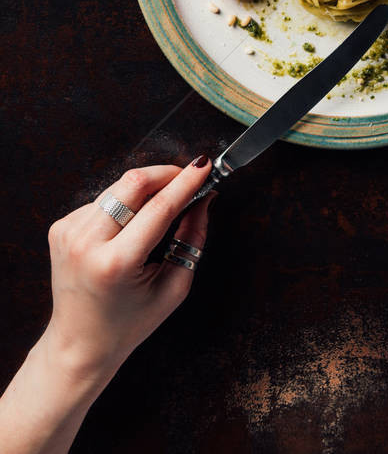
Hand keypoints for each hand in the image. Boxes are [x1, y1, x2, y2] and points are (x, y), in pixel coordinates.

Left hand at [43, 157, 214, 386]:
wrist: (79, 344)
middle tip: (188, 177)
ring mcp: (69, 232)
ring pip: (118, 187)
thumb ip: (192, 238)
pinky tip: (129, 225)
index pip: (159, 207)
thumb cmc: (129, 323)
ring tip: (161, 206)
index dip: (186, 182)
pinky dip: (123, 204)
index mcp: (116, 263)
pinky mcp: (61, 227)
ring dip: (146, 188)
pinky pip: (102, 200)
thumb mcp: (173, 288)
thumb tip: (204, 198)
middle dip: (166, 173)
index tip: (204, 166)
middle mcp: (87, 243)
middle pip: (133, 182)